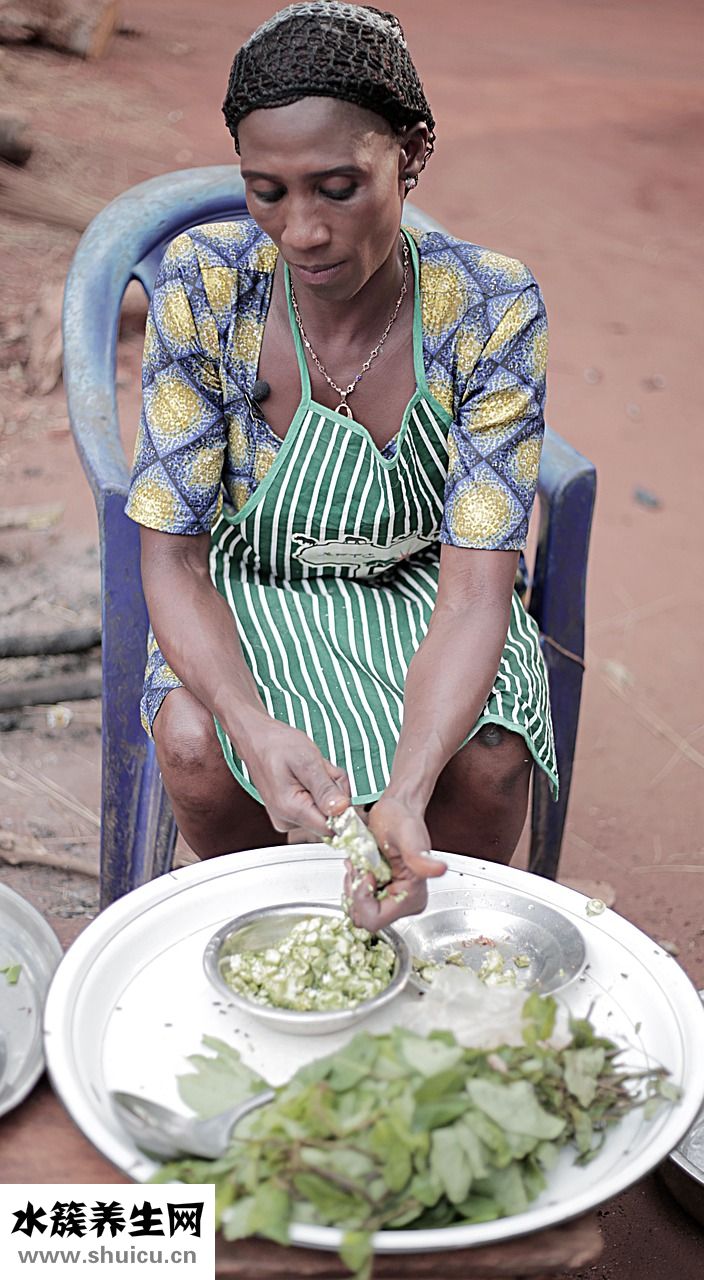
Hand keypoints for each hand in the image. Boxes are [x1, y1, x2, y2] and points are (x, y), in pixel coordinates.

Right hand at [241, 719, 350, 835]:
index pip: (331, 827)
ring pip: (326, 811)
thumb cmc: (278, 745)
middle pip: (331, 818)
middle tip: (320, 769)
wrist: (257, 739)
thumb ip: (325, 788)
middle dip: (334, 792)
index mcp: (291, 810)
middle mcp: (287, 821)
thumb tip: (342, 810)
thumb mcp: (307, 761)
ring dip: (328, 788)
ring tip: (312, 769)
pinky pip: (317, 806)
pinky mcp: (290, 814)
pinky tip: (308, 775)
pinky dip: (320, 789)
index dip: (342, 806)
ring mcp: (287, 818)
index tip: (333, 781)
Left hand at [344, 795, 445, 929]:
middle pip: (365, 918)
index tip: (366, 873)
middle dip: (356, 892)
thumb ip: (420, 857)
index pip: (374, 919)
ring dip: (354, 887)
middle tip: (361, 867)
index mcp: (414, 896)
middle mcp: (406, 903)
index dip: (361, 898)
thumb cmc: (400, 819)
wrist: (395, 811)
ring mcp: (394, 900)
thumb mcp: (407, 836)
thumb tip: (439, 869)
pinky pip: (360, 902)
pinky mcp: (384, 894)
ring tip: (361, 865)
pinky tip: (361, 868)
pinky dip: (354, 885)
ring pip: (359, 911)